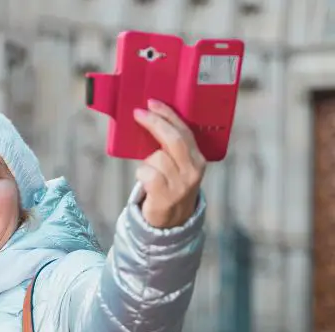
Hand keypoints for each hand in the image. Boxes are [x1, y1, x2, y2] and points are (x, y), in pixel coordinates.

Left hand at [133, 100, 205, 229]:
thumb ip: (173, 148)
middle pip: (173, 139)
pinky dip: (141, 173)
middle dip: (154, 123)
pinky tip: (145, 180)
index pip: (184, 130)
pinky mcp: (165, 197)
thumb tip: (152, 119)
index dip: (167, 115)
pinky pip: (147, 174)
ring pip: (157, 157)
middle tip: (139, 113)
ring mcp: (180, 185)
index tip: (152, 103)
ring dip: (147, 160)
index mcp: (199, 159)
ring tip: (150, 171)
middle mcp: (193, 171)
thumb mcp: (180, 166)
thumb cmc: (170, 187)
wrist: (172, 222)